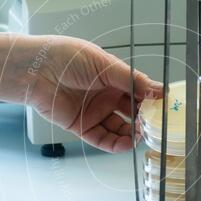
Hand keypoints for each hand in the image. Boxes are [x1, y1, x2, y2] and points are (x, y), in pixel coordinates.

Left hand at [22, 36, 162, 152]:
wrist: (36, 70)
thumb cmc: (66, 57)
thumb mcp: (105, 64)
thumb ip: (133, 80)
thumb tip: (159, 90)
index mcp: (113, 77)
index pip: (139, 91)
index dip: (151, 100)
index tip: (163, 107)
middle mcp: (105, 95)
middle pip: (132, 112)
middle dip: (144, 119)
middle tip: (153, 124)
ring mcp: (94, 111)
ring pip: (120, 128)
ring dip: (132, 133)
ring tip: (140, 134)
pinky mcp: (82, 126)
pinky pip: (103, 139)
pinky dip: (116, 144)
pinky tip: (127, 143)